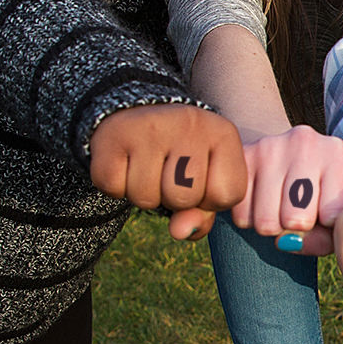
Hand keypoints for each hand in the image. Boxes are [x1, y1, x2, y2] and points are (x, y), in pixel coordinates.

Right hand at [88, 104, 247, 240]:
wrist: (134, 111)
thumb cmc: (178, 156)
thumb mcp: (203, 178)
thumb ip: (202, 213)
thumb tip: (181, 232)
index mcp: (223, 133)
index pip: (228, 194)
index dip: (210, 200)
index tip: (200, 180)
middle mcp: (190, 124)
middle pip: (185, 199)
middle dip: (173, 199)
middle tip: (167, 173)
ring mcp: (151, 127)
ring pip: (146, 199)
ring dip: (143, 195)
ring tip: (146, 168)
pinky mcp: (114, 135)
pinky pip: (113, 188)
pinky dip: (116, 187)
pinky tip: (124, 163)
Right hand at [235, 125, 342, 239]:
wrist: (287, 153)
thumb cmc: (320, 190)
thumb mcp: (336, 210)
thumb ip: (325, 238)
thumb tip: (287, 243)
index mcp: (336, 153)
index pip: (331, 216)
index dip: (326, 226)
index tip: (326, 211)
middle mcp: (303, 143)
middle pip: (295, 220)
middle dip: (296, 228)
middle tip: (299, 210)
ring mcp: (269, 148)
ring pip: (265, 222)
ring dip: (273, 226)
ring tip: (281, 206)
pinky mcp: (242, 158)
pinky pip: (242, 216)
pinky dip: (251, 218)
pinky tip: (262, 200)